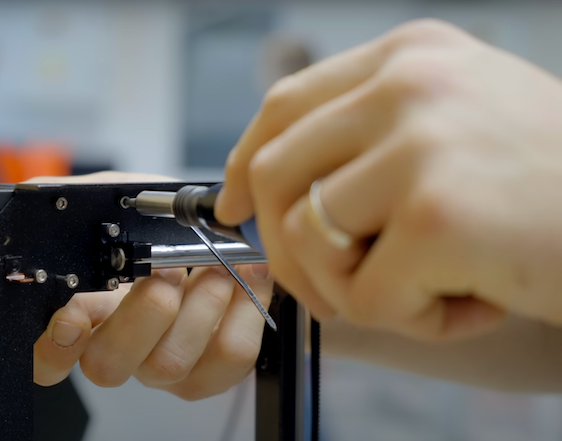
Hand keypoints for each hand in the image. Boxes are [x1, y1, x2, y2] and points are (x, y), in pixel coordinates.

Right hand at [27, 172, 273, 399]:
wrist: (210, 232)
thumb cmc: (151, 223)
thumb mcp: (108, 198)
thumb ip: (71, 201)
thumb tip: (47, 200)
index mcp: (80, 313)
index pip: (47, 356)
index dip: (55, 346)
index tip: (73, 317)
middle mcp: (116, 349)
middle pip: (108, 365)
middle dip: (144, 313)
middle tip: (168, 268)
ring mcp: (160, 367)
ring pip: (170, 363)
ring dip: (200, 304)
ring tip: (218, 263)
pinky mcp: (211, 370)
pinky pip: (229, 357)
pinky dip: (245, 310)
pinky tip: (246, 275)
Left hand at [216, 19, 561, 340]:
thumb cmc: (556, 186)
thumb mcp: (459, 127)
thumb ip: (369, 145)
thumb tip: (276, 195)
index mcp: (409, 58)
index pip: (283, 107)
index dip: (242, 164)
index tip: (232, 206)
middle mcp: (409, 86)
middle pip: (274, 174)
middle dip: (287, 248)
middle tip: (331, 287)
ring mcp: (421, 146)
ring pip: (308, 240)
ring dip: (353, 289)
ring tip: (426, 292)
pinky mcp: (439, 215)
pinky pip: (366, 296)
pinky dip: (411, 320)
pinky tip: (471, 305)